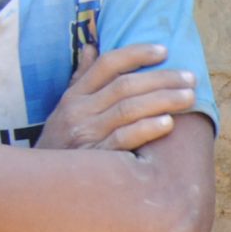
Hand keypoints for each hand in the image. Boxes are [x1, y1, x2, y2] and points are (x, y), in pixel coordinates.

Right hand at [39, 44, 193, 151]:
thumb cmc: (60, 143)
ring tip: (189, 97)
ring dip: (163, 100)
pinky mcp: (95, 158)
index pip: (107, 64)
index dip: (136, 53)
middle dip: (162, 78)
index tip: (165, 50)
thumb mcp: (65, 109)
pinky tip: (168, 123)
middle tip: (191, 78)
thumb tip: (91, 47)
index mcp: (74, 95)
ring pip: (128, 109)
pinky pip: (124, 139)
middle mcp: (79, 111)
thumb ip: (81, 79)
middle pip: (125, 85)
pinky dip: (147, 129)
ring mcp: (86, 134)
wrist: (39, 184)